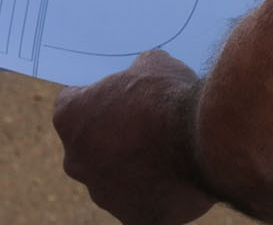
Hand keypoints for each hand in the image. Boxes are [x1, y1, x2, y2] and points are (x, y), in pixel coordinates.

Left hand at [54, 51, 214, 224]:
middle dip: (112, 138)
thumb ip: (134, 75)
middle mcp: (76, 161)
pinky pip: (141, 206)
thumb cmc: (171, 96)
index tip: (119, 99)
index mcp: (70, 118)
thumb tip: (142, 78)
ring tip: (169, 154)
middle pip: (89, 148)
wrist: (203, 139)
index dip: (98, 100)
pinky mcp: (133, 219)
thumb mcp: (151, 64)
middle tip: (146, 128)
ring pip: (114, 180)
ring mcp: (103, 195)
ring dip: (133, 168)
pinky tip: (177, 178)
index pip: (73, 105)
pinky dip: (156, 195)